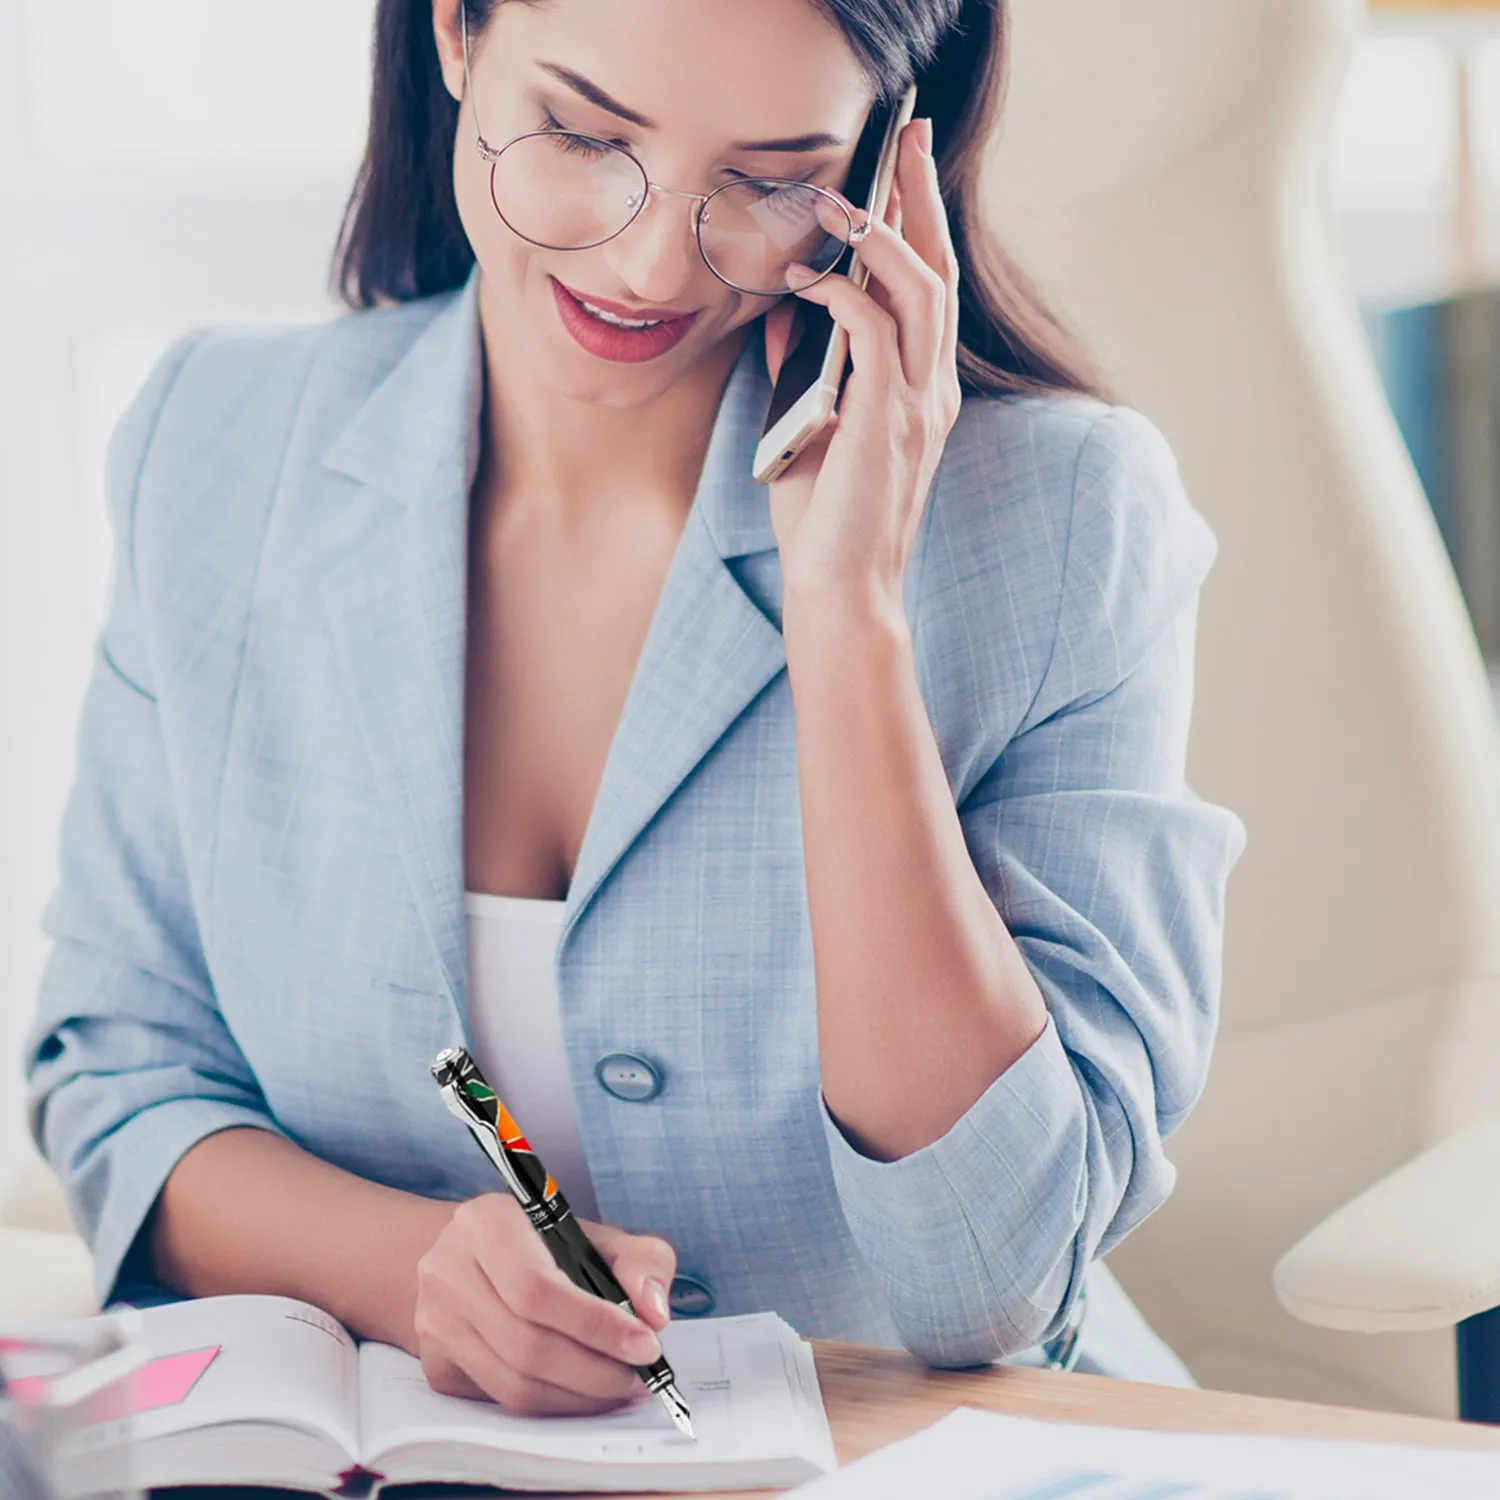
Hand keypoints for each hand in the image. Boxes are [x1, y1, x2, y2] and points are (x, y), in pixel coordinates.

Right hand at [413, 1192, 676, 1415]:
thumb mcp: (598, 1234)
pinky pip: (500, 1400)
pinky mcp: (437, 1363)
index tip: (645, 1345)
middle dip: (594, 1370)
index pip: (537, 1288)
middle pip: (526, 1344)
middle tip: (639, 1377)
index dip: (595, 1324)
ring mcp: (434, 1321)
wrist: (476, 1257)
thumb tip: (654, 1312)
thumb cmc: (544, 1245)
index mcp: (486, 1222)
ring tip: (620, 1386)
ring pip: (512, 1382)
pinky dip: (552, 1403)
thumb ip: (640, 1261)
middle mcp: (448, 1270)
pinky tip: (583, 1391)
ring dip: (578, 1395)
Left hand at [762, 115, 961, 615]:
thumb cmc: (825, 521)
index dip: (922, 220)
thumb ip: (805, 369)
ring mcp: (918, 406)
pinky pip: (875, 334)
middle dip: (921, 197)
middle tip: (905, 135)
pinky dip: (841, 297)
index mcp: (923, 390)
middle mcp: (933, 390)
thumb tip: (781, 311)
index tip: (904, 163)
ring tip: (838, 202)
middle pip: (940, 269)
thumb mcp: (811, 430)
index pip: (931, 287)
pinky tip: (805, 281)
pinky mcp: (888, 422)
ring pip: (921, 291)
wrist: (840, 590)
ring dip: (880, 239)